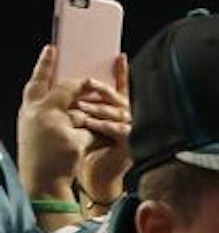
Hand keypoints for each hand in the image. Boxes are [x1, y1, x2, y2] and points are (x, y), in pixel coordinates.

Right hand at [17, 45, 92, 198]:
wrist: (42, 183)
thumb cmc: (43, 157)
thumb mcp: (42, 129)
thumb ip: (52, 112)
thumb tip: (74, 97)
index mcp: (29, 110)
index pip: (36, 81)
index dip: (44, 64)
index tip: (52, 48)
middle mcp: (38, 114)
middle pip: (63, 90)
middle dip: (80, 86)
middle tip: (92, 81)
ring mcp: (53, 126)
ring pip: (82, 112)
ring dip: (93, 118)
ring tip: (101, 119)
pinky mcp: (69, 139)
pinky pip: (91, 132)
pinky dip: (96, 137)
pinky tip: (99, 143)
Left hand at [73, 54, 129, 204]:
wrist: (95, 176)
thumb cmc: (89, 149)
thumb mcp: (85, 121)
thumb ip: (85, 104)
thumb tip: (72, 83)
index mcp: (118, 110)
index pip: (121, 87)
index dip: (122, 72)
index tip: (119, 56)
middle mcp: (128, 118)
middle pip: (119, 98)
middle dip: (103, 90)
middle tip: (88, 83)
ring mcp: (132, 131)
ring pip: (118, 113)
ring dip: (99, 108)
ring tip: (82, 106)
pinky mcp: (131, 146)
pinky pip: (119, 130)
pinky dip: (104, 126)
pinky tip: (90, 123)